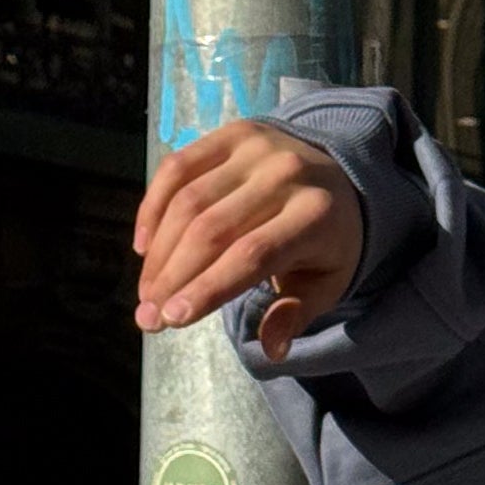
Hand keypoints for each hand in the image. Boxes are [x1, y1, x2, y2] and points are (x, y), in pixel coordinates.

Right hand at [133, 123, 364, 358]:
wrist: (339, 173)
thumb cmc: (327, 239)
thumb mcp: (329, 281)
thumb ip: (298, 312)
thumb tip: (272, 350)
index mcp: (316, 216)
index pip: (252, 255)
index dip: (208, 287)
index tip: (171, 318)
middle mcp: (286, 175)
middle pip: (213, 231)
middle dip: (173, 278)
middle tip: (147, 317)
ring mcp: (257, 149)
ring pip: (189, 202)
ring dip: (159, 253)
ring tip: (147, 292)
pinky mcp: (231, 133)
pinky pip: (177, 168)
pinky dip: (153, 206)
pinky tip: (145, 247)